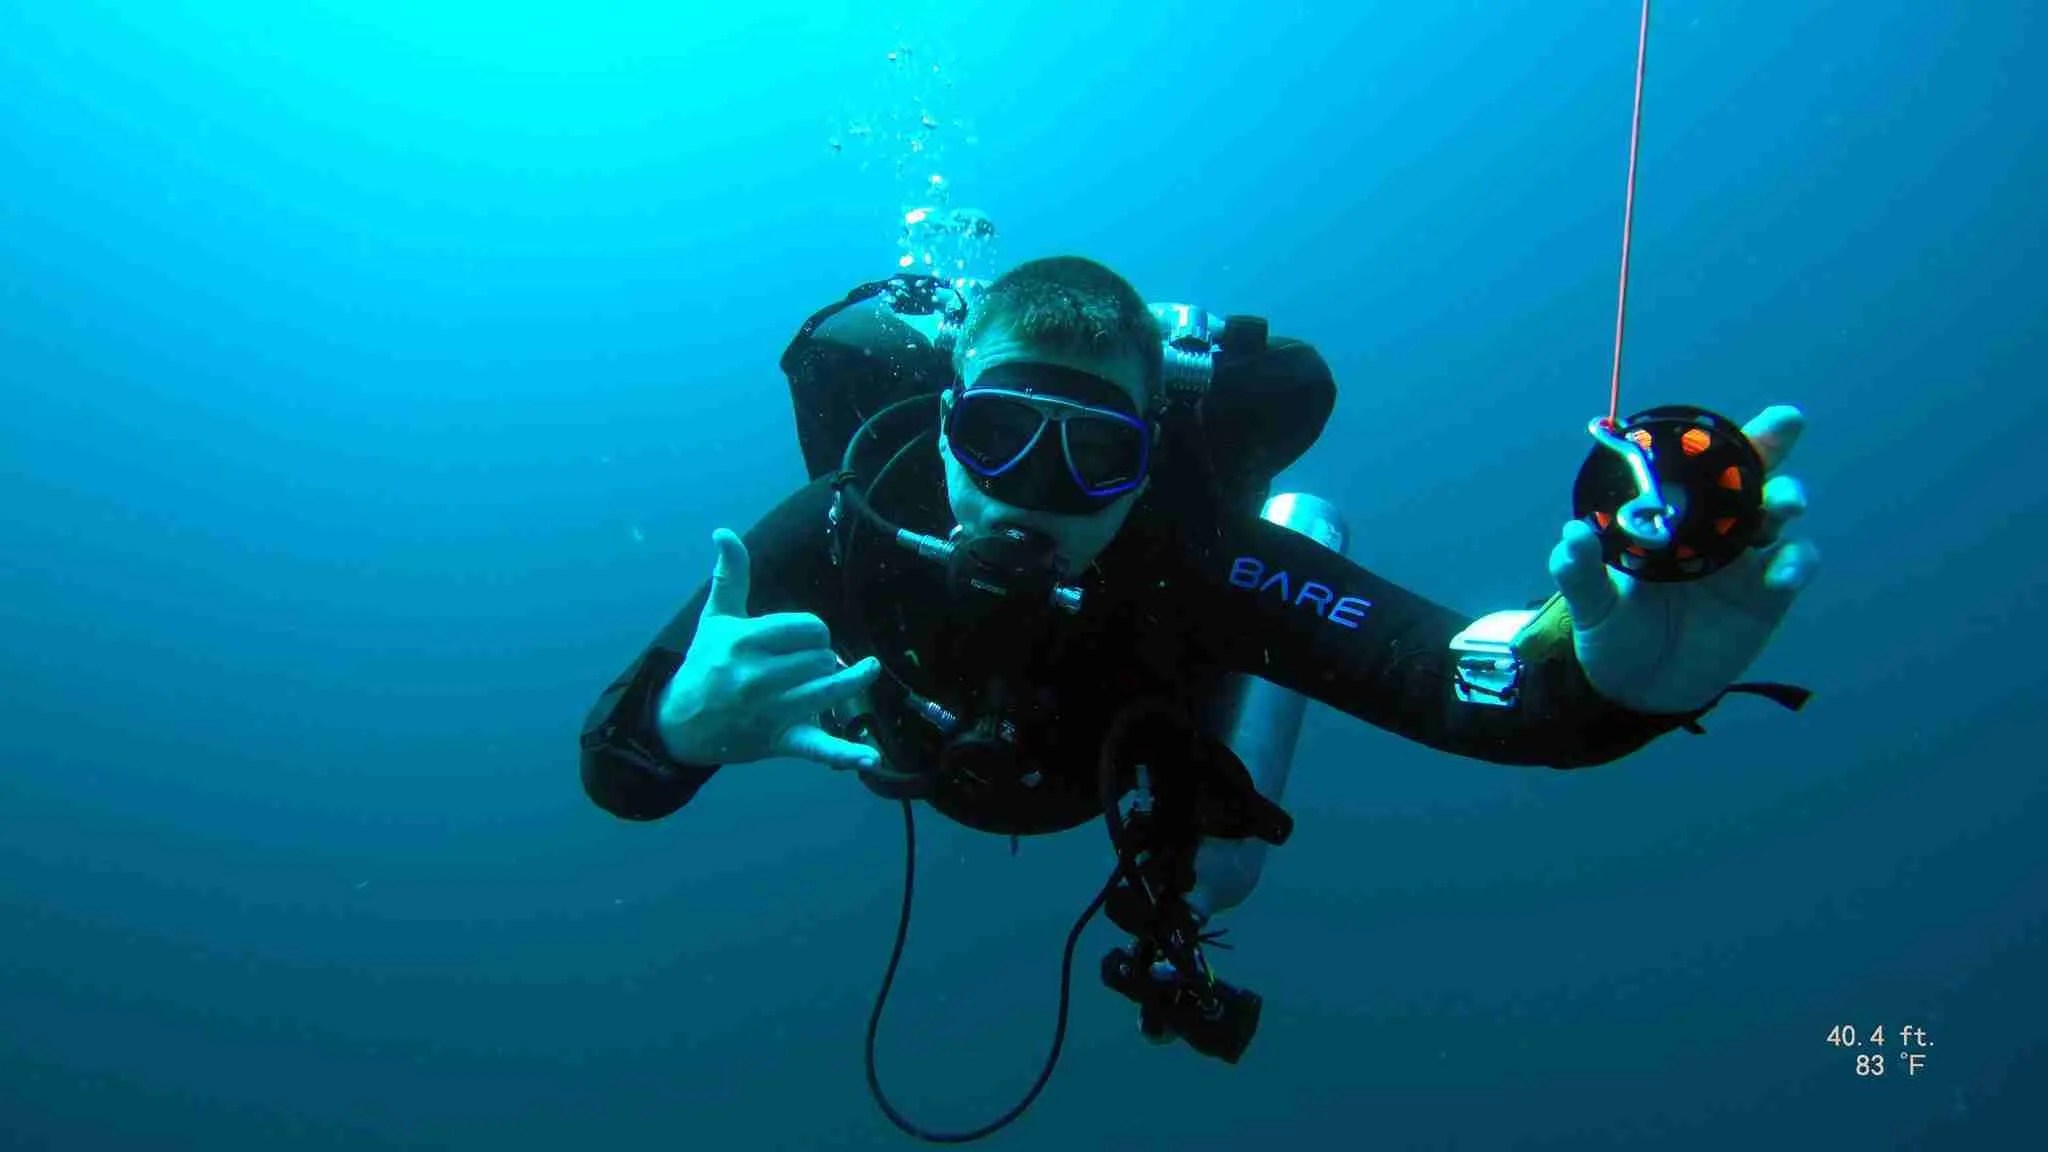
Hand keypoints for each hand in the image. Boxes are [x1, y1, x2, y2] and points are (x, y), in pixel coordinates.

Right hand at [658, 529, 882, 770]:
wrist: (679, 723)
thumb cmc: (705, 664)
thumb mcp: (716, 617)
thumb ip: (730, 575)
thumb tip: (724, 532)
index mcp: (745, 641)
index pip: (809, 628)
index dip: (815, 632)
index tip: (805, 639)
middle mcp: (757, 676)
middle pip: (823, 658)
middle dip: (824, 658)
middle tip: (809, 664)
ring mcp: (769, 711)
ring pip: (830, 690)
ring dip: (850, 682)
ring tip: (865, 672)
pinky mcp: (778, 741)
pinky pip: (818, 748)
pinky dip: (845, 755)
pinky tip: (870, 758)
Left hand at [1549, 404, 1820, 714]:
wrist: (1640, 691)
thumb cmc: (1615, 635)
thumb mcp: (1590, 607)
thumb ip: (1580, 573)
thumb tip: (1573, 537)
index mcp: (1668, 517)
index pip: (1692, 466)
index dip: (1710, 438)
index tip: (1711, 421)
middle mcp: (1711, 527)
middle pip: (1748, 473)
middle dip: (1771, 442)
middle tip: (1783, 424)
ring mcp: (1745, 558)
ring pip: (1778, 512)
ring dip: (1786, 498)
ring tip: (1781, 505)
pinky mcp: (1769, 595)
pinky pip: (1794, 567)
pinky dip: (1797, 562)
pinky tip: (1784, 572)